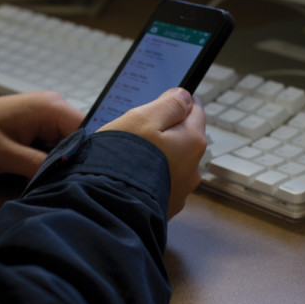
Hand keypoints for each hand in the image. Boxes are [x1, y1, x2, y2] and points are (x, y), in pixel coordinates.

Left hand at [0, 92, 84, 177]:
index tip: (83, 181)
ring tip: (51, 183)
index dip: (89, 156)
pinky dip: (50, 163)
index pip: (88, 131)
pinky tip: (41, 176)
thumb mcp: (3, 155)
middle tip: (64, 187)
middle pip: (80, 140)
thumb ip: (38, 165)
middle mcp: (54, 108)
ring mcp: (47, 118)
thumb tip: (68, 176)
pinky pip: (55, 148)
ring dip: (60, 165)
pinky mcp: (39, 129)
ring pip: (69, 147)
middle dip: (73, 163)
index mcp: (50, 107)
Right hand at [98, 88, 206, 218]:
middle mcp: (193, 168)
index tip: (158, 104)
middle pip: (182, 138)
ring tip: (128, 159)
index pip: (195, 110)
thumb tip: (185, 96)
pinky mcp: (165, 206)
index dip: (175, 103)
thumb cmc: (124, 160)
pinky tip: (128, 177)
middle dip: (163, 133)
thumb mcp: (143, 118)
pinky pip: (159, 183)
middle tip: (135, 133)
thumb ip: (169, 104)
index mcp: (192, 142)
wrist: (109, 207)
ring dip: (155, 157)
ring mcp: (180, 191)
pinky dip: (147, 178)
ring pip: (170, 162)